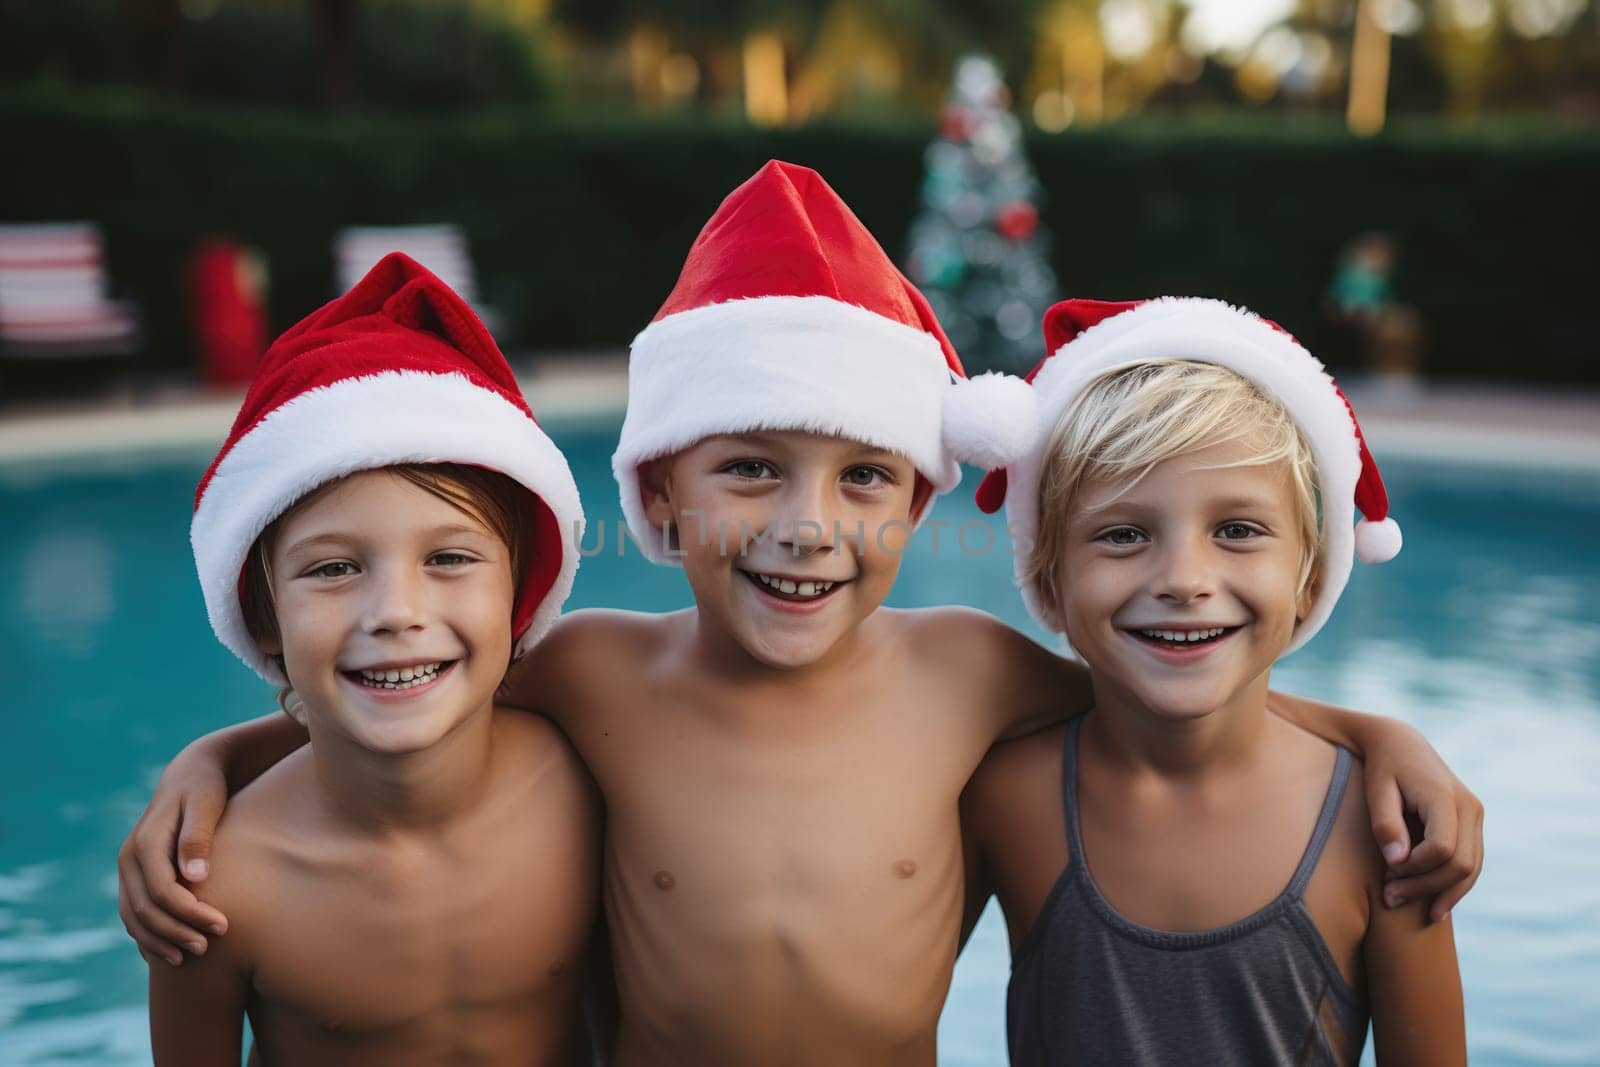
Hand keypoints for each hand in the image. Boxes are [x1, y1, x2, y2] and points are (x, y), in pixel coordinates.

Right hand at [117, 740, 231, 964]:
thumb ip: (198, 837)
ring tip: (188, 957)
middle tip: (208, 948)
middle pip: (144, 909)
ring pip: (133, 916)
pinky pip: (133, 913)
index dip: (190, 914)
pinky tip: (167, 952)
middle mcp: (129, 858)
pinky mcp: (134, 876)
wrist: (190, 774)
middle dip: (175, 932)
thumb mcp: (206, 803)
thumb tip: (196, 878)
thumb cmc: (205, 788)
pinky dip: (146, 935)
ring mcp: (128, 869)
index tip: (222, 926)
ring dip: (157, 941)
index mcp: (146, 843)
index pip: (163, 891)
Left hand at [1363, 722, 1483, 921]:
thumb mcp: (1376, 790)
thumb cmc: (1382, 766)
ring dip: (1443, 893)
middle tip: (1390, 898)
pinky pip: (1471, 862)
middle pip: (1461, 863)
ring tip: (1411, 908)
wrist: (1399, 742)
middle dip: (1427, 887)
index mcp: (1444, 796)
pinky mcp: (1472, 823)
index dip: (1416, 869)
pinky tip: (1433, 905)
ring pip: (1471, 868)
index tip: (1387, 873)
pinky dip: (1454, 885)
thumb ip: (1386, 824)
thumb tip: (1397, 862)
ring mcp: (1475, 815)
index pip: (1441, 848)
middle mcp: (1469, 806)